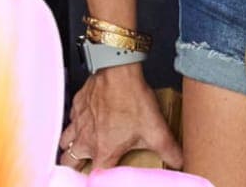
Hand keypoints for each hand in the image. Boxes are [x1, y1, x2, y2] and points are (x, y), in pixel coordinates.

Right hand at [60, 65, 181, 171]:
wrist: (118, 70)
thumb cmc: (132, 99)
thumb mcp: (157, 131)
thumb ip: (171, 152)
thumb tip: (180, 163)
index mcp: (104, 149)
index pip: (93, 177)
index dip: (96, 181)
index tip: (103, 180)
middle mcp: (86, 138)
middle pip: (69, 161)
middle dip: (75, 167)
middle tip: (84, 168)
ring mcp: (78, 121)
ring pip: (65, 141)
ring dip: (70, 147)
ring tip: (79, 149)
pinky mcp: (77, 106)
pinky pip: (69, 121)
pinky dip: (74, 126)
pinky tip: (84, 123)